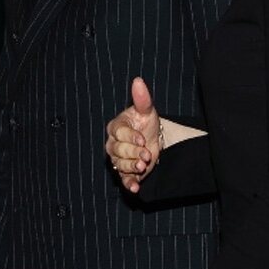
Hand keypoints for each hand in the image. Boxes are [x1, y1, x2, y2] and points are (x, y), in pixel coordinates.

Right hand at [104, 76, 163, 191]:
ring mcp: (118, 159)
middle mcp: (113, 144)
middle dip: (133, 153)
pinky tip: (135, 188)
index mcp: (115, 127)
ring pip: (120, 164)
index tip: (143, 139)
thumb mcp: (146, 111)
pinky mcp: (125, 172)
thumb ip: (142, 98)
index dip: (130, 137)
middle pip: (118, 150)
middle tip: (146, 154)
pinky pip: (123, 179)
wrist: (154, 139)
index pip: (118, 133)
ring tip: (142, 165)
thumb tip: (138, 80)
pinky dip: (129, 184)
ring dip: (131, 166)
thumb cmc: (146, 123)